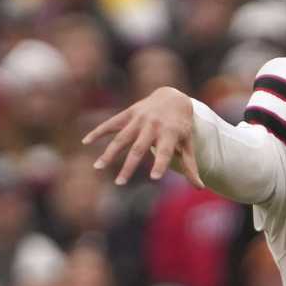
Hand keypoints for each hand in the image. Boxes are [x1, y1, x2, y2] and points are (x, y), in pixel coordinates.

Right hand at [83, 86, 200, 187]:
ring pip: (122, 138)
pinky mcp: (128, 114)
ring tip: (98, 167)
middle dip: (129, 166)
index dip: (161, 163)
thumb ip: (191, 165)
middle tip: (120, 183)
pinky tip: (86, 141)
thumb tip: (199, 188)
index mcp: (170, 133)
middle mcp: (153, 125)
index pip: (165, 151)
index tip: (155, 177)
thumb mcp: (188, 143)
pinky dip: (98, 131)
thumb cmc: (182, 125)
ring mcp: (139, 119)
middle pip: (139, 148)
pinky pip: (111, 123)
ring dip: (109, 153)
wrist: (173, 97)